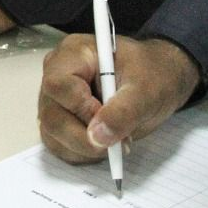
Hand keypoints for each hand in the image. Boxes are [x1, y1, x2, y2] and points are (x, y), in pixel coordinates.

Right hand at [37, 32, 199, 163]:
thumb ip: (123, 112)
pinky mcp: (59, 122)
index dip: (81, 109)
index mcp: (73, 54)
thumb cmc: (151, 75)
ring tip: (117, 139)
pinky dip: (83, 154)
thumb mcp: (146, 90)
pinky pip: (59, 146)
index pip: (58, 85)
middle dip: (84, 137)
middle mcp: (56, 75)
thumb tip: (97, 138)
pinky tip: (106, 143)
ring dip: (85, 148)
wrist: (156, 82)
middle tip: (118, 142)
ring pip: (53, 135)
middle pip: (51, 115)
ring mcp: (54, 100)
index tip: (109, 121)